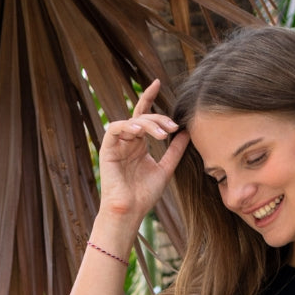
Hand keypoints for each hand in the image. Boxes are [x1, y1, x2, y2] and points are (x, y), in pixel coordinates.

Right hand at [98, 79, 189, 223]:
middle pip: (142, 117)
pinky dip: (128, 127)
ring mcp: (117, 143)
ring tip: (162, 134)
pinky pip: (116, 129)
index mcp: (139, 143)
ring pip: (132, 121)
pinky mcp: (107, 148)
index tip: (158, 83)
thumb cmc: (144, 195)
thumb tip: (187, 133)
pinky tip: (140, 132)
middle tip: (173, 128)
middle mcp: (128, 140)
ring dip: (148, 124)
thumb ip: (174, 151)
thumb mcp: (165, 169)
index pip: (144, 114)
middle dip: (158, 119)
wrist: (130, 211)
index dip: (149, 97)